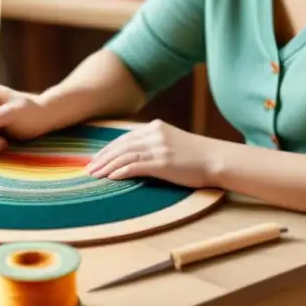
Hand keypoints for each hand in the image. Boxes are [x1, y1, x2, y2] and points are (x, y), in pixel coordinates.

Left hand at [84, 119, 217, 188]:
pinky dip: (120, 171)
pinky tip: (110, 177)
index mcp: (156, 127)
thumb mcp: (174, 142)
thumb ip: (156, 144)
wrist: (217, 159)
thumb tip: (137, 156)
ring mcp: (159, 148)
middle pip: (120, 145)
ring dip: (106, 166)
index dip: (107, 149)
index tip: (95, 159)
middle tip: (88, 169)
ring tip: (94, 175)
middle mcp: (155, 134)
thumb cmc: (198, 156)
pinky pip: (135, 166)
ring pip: (124, 155)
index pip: (124, 138)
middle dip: (102, 158)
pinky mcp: (163, 162)